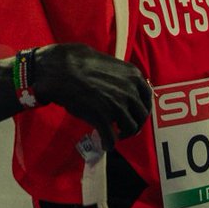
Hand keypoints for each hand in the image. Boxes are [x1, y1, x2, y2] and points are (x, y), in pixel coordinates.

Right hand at [34, 43, 152, 148]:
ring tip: (115, 135)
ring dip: (123, 135)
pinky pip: (111, 138)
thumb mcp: (111, 64)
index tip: (135, 116)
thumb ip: (122, 78)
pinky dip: (109, 144)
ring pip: (129, 128)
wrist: (60, 69)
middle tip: (125, 128)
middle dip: (134, 124)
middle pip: (141, 116)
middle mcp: (130, 92)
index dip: (142, 110)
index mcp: (134, 77)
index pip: (147, 99)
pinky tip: (105, 145)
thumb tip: (126, 90)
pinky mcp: (103, 119)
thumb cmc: (80, 62)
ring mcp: (118, 106)